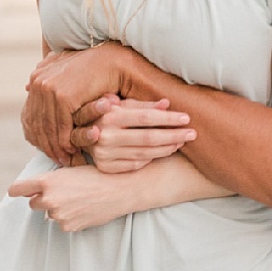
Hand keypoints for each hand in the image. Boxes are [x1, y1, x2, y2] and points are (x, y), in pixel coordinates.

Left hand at [8, 165, 138, 232]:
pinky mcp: (68, 227)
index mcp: (47, 181)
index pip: (17, 189)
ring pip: (50, 214)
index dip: (17, 190)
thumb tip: (34, 188)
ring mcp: (58, 215)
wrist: (118, 190)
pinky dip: (70, 218)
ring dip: (59, 209)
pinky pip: (63, 223)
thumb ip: (50, 180)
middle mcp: (49, 199)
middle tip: (62, 193)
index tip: (17, 191)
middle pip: (33, 203)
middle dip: (43, 200)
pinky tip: (84, 209)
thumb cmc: (96, 175)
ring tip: (79, 200)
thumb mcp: (70, 171)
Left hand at [22, 44, 127, 164]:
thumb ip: (45, 76)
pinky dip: (66, 142)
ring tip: (64, 159)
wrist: (110, 62)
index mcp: (37, 79)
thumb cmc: (91, 68)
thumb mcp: (63, 71)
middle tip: (56, 159)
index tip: (47, 149)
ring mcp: (49, 89)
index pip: (33, 114)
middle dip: (46, 144)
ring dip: (56, 147)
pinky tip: (73, 150)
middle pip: (38, 123)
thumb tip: (26, 88)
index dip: (39, 135)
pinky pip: (62, 126)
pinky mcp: (63, 97)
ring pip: (49, 127)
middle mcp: (39, 83)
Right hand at [72, 95, 194, 173]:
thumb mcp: (121, 105)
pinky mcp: (106, 167)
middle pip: (149, 138)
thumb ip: (143, 105)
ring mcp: (105, 154)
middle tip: (192, 133)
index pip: (147, 117)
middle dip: (174, 135)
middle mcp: (106, 135)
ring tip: (181, 142)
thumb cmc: (106, 115)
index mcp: (111, 115)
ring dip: (167, 148)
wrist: (79, 135)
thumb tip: (167, 103)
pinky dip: (152, 158)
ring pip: (145, 153)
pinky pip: (136, 164)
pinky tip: (164, 151)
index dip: (168, 118)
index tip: (186, 118)